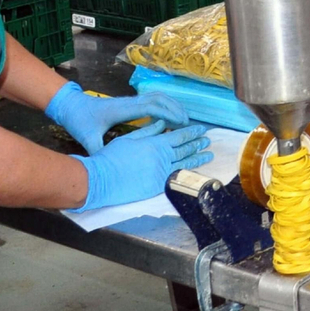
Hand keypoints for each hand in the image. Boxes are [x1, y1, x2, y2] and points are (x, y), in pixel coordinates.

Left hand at [45, 81, 188, 153]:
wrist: (72, 105)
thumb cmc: (80, 121)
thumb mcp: (88, 138)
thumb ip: (99, 151)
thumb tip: (108, 167)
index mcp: (122, 109)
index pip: (150, 107)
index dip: (167, 113)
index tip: (180, 122)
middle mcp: (129, 102)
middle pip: (159, 98)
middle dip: (175, 109)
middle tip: (187, 123)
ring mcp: (130, 100)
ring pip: (157, 96)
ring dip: (172, 105)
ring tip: (183, 119)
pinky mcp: (130, 102)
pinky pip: (152, 99)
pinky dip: (165, 104)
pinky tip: (169, 116)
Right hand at [69, 122, 211, 212]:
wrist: (101, 180)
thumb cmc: (111, 158)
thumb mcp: (128, 139)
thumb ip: (147, 131)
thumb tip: (162, 123)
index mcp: (155, 143)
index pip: (179, 136)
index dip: (191, 132)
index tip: (201, 130)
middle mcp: (162, 158)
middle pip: (184, 149)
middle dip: (197, 144)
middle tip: (207, 140)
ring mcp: (161, 173)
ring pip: (184, 164)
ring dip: (197, 158)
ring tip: (208, 154)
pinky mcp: (157, 187)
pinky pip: (176, 178)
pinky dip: (187, 173)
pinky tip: (194, 171)